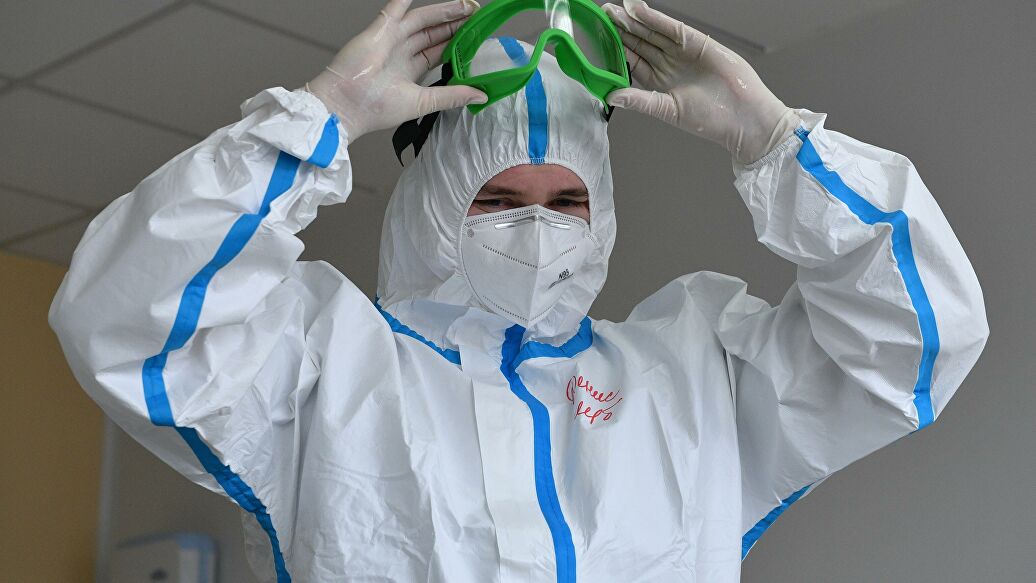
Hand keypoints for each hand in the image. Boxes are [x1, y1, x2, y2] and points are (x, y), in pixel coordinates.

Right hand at [308, 0, 486, 141]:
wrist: (346, 104)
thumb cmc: (374, 108)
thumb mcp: (424, 102)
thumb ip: (452, 96)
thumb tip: (479, 96)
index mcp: (410, 72)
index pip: (438, 52)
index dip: (457, 43)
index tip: (476, 37)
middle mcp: (401, 54)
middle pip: (433, 33)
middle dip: (454, 23)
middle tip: (475, 15)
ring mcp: (391, 40)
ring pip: (421, 20)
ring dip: (442, 11)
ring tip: (464, 5)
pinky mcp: (380, 30)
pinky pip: (395, 8)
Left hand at [602, 1, 799, 163]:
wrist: (743, 117)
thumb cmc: (710, 120)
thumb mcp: (667, 110)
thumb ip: (640, 101)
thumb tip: (612, 96)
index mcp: (660, 82)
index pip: (633, 61)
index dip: (617, 49)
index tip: (600, 38)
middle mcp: (670, 65)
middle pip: (641, 42)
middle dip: (623, 29)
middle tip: (605, 15)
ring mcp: (683, 53)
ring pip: (654, 33)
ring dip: (636, 20)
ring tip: (618, 10)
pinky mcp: (697, 43)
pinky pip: (672, 28)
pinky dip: (656, 19)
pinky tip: (640, 11)